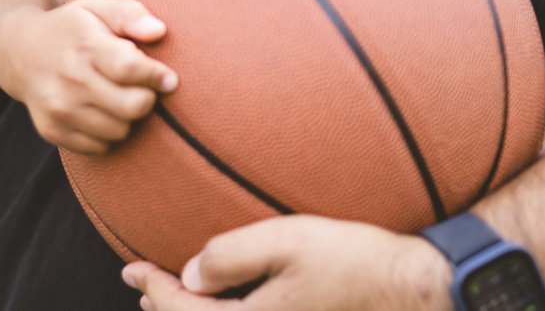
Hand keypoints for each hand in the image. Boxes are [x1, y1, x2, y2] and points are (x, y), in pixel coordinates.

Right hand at [10, 0, 177, 153]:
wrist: (19, 51)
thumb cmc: (71, 28)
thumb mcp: (97, 7)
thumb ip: (130, 13)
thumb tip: (159, 31)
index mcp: (85, 46)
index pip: (131, 69)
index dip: (157, 76)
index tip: (168, 78)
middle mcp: (69, 79)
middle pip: (131, 107)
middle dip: (146, 98)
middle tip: (141, 88)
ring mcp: (58, 108)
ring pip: (118, 131)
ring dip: (126, 117)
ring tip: (116, 97)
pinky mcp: (51, 130)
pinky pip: (99, 147)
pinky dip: (106, 132)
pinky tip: (99, 111)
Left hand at [120, 215, 451, 310]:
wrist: (413, 289)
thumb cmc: (355, 261)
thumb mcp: (288, 241)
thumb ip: (231, 256)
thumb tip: (190, 272)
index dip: (153, 289)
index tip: (131, 268)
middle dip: (165, 308)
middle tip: (142, 283)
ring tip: (172, 295)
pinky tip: (223, 300)